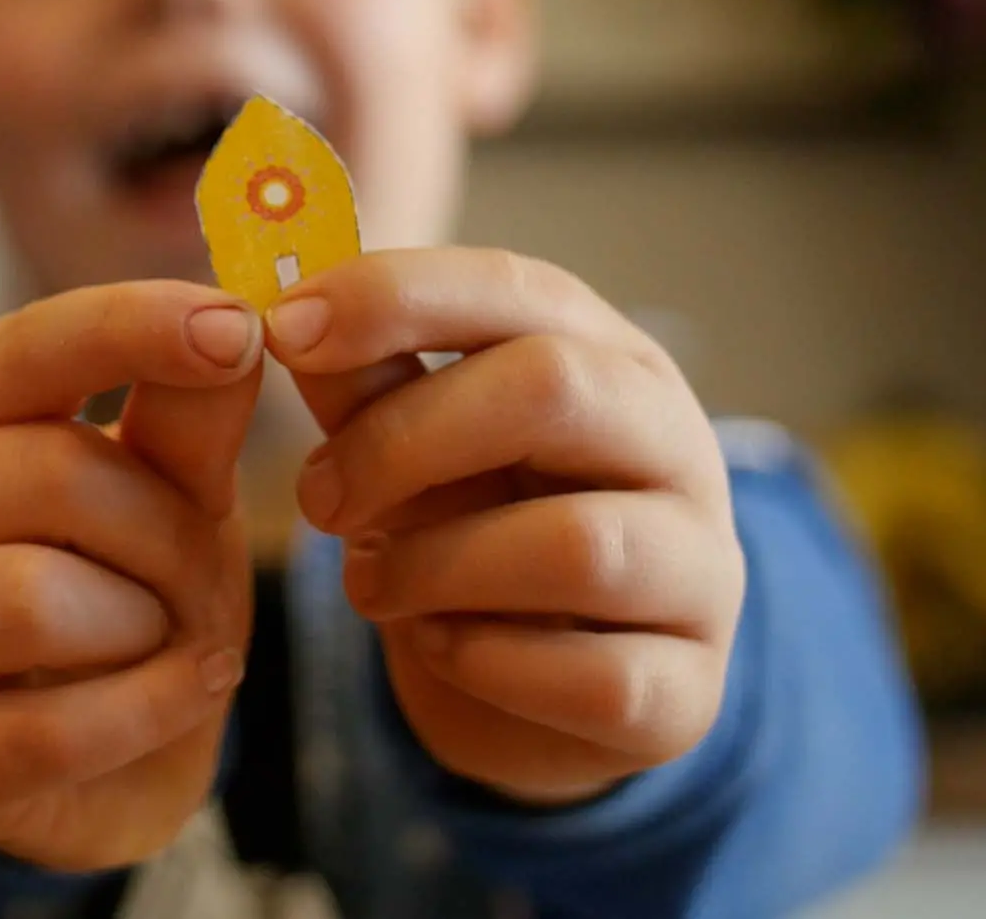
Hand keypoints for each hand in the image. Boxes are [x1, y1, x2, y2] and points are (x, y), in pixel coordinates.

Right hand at [0, 281, 263, 869]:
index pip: (19, 351)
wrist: (102, 771)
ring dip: (146, 625)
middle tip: (203, 574)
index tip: (236, 328)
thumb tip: (235, 321)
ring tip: (170, 641)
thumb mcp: (173, 500)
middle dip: (168, 529)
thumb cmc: (125, 602)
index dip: (125, 328)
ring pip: (32, 600)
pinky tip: (178, 696)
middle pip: (48, 475)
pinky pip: (47, 730)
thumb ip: (189, 423)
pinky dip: (148, 713)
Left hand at [265, 249, 744, 804]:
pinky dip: (485, 661)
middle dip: (402, 440)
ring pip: (577, 544)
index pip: (517, 289)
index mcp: (608, 360)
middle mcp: (677, 447)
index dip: (395, 296)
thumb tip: (285, 316)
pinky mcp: (685, 689)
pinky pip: (592, 675)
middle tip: (314, 497)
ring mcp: (701, 571)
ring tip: (369, 584)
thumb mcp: (414, 451)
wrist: (538, 697)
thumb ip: (365, 386)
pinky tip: (439, 647)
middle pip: (554, 389)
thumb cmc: (476, 537)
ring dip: (435, 565)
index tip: (284, 329)